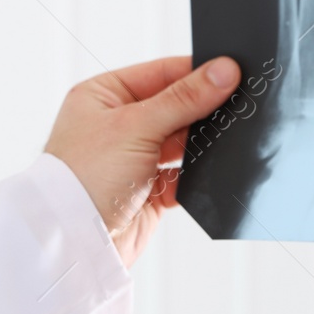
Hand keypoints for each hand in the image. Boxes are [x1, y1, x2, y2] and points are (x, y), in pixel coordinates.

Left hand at [45, 55, 239, 267]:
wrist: (75, 243)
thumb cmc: (86, 176)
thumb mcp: (137, 126)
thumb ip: (184, 99)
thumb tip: (225, 70)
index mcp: (104, 95)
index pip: (161, 72)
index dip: (197, 72)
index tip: (234, 71)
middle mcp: (118, 124)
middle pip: (175, 106)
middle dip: (203, 110)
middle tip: (238, 106)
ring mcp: (133, 157)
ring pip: (182, 142)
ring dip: (200, 144)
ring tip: (225, 141)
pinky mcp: (148, 190)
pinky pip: (183, 175)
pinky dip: (197, 175)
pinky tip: (210, 173)